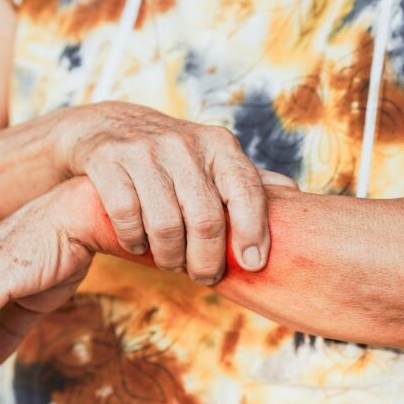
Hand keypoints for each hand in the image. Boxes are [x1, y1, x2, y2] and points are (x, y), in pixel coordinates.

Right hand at [54, 101, 269, 284]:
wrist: (109, 127)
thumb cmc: (172, 155)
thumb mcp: (212, 158)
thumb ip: (247, 180)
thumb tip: (295, 198)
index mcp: (218, 145)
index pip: (246, 191)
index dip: (253, 232)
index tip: (253, 265)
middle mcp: (184, 144)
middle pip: (206, 219)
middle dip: (207, 260)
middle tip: (204, 276)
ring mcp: (143, 151)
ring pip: (165, 224)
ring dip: (170, 257)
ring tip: (171, 263)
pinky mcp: (108, 161)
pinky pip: (127, 216)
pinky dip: (134, 241)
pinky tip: (138, 246)